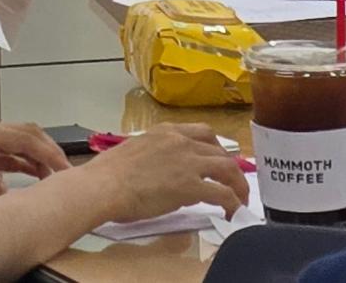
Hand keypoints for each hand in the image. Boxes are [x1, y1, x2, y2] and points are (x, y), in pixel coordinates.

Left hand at [0, 122, 68, 204]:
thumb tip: (6, 190)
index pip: (23, 137)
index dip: (47, 151)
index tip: (65, 168)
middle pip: (25, 134)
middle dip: (48, 149)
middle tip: (67, 170)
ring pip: (18, 145)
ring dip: (38, 157)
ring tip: (56, 176)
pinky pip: (7, 157)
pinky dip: (23, 165)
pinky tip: (33, 177)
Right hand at [85, 126, 247, 222]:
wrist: (105, 185)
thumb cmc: (110, 172)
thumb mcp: (135, 150)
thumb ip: (155, 154)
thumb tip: (162, 169)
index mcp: (165, 131)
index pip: (202, 132)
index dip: (215, 148)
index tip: (217, 161)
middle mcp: (180, 141)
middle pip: (219, 150)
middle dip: (230, 168)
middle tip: (231, 183)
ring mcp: (188, 163)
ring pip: (228, 168)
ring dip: (238, 185)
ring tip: (240, 200)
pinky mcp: (191, 187)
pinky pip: (223, 194)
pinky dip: (234, 204)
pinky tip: (233, 214)